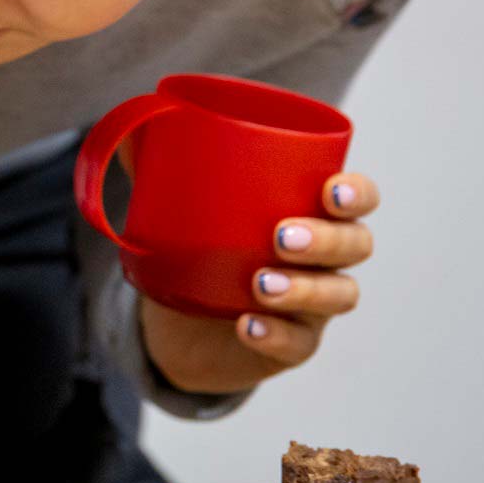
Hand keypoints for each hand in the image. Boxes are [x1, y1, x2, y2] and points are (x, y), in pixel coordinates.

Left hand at [141, 172, 379, 394]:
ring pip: (337, 295)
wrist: (180, 323)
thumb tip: (126, 137)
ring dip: (303, 289)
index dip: (356, 193)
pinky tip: (247, 326)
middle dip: (325, 239)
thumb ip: (160, 168)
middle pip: (354, 245)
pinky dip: (275, 335)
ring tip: (259, 284)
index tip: (329, 190)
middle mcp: (325, 257)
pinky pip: (298, 344)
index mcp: (309, 211)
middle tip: (279, 236)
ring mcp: (314, 304)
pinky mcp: (291, 345)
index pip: (356, 198)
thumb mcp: (181, 208)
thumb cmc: (198, 248)